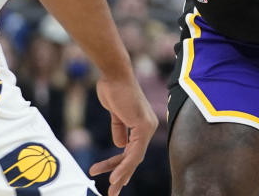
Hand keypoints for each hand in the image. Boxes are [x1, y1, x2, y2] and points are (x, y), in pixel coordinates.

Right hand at [90, 75, 158, 195]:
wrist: (113, 75)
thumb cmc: (113, 90)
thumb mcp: (115, 114)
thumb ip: (119, 128)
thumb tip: (120, 146)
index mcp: (142, 124)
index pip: (132, 151)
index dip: (121, 165)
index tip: (110, 178)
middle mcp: (148, 127)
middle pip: (134, 158)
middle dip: (122, 176)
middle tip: (113, 193)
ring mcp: (147, 127)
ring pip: (134, 158)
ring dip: (121, 175)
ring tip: (111, 189)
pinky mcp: (142, 126)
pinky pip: (133, 152)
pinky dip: (123, 166)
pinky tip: (114, 177)